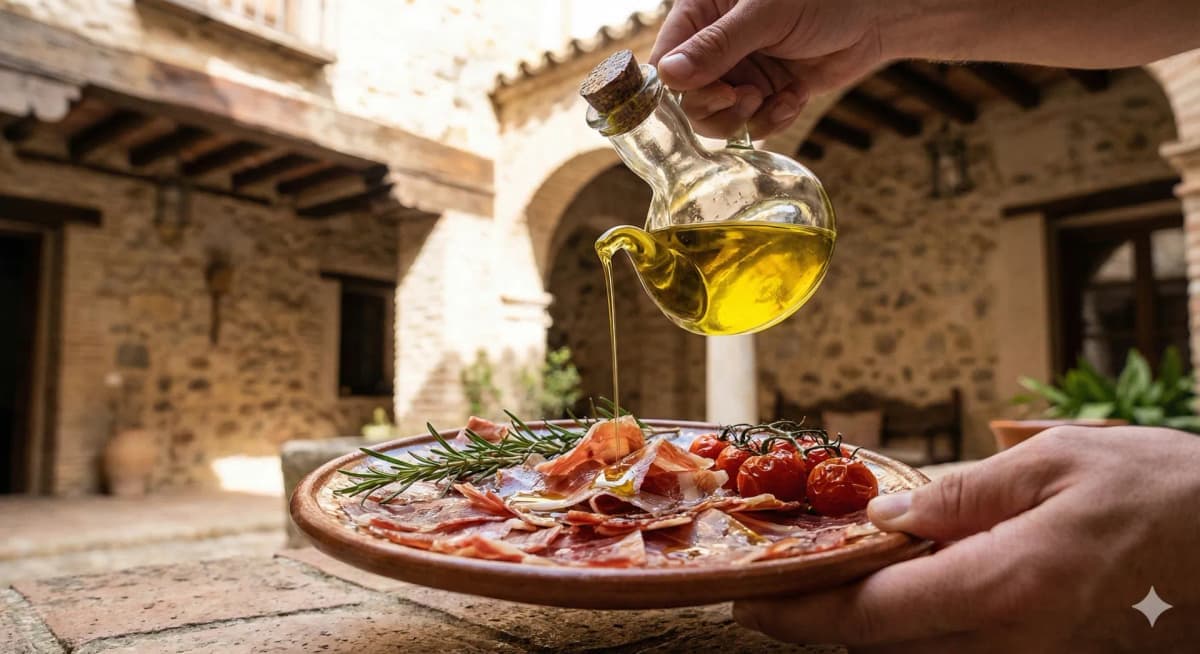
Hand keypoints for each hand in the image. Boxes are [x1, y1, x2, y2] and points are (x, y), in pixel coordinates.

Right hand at [649, 0, 885, 138]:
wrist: (877, 15)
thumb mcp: (766, 16)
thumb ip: (717, 46)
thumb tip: (669, 75)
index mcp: (702, 13)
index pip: (665, 61)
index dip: (677, 87)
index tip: (712, 92)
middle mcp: (715, 46)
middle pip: (687, 98)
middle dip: (715, 107)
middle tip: (745, 97)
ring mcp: (741, 71)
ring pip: (717, 118)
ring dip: (743, 118)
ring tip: (770, 98)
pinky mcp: (766, 94)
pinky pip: (752, 125)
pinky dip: (772, 119)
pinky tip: (794, 98)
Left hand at [734, 426, 1199, 651]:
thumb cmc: (1150, 487)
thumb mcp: (1049, 464)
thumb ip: (960, 495)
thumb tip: (886, 515)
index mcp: (1006, 585)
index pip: (873, 614)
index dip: (800, 614)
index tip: (743, 602)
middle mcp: (1013, 640)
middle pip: (882, 645)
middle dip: (819, 619)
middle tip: (769, 584)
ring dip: (860, 624)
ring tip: (819, 582)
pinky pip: (955, 650)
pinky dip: (909, 625)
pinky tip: (896, 585)